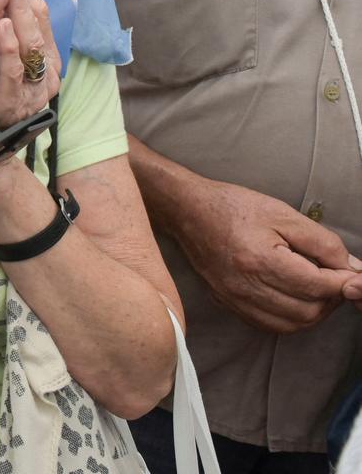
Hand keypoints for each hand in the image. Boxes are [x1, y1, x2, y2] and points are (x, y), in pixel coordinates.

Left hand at [0, 0, 61, 130]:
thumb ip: (4, 34)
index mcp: (44, 60)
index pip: (39, 17)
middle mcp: (46, 74)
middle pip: (37, 28)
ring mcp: (34, 92)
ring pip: (31, 48)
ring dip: (19, 16)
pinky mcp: (15, 108)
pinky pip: (13, 75)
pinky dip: (8, 50)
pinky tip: (1, 29)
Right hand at [175, 179, 356, 333]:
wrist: (188, 211)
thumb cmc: (233, 207)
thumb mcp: (284, 214)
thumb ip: (323, 243)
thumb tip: (353, 268)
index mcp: (260, 260)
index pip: (318, 286)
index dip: (345, 283)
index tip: (355, 276)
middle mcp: (246, 286)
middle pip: (309, 311)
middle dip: (332, 298)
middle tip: (335, 278)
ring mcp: (235, 299)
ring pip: (293, 324)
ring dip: (314, 310)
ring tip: (316, 287)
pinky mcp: (228, 304)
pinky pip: (271, 325)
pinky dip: (291, 317)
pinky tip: (294, 297)